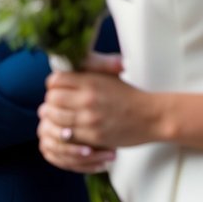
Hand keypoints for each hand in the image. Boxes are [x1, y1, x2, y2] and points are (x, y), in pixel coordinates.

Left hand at [37, 52, 159, 153]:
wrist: (152, 116)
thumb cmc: (129, 95)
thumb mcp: (108, 75)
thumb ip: (87, 68)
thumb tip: (65, 65)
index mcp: (91, 81)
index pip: (55, 80)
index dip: (52, 84)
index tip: (57, 88)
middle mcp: (88, 99)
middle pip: (52, 99)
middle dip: (51, 102)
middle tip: (55, 105)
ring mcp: (90, 119)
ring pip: (55, 118)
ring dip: (54, 118)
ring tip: (58, 118)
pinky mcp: (93, 136)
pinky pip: (67, 135)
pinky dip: (64, 133)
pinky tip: (69, 130)